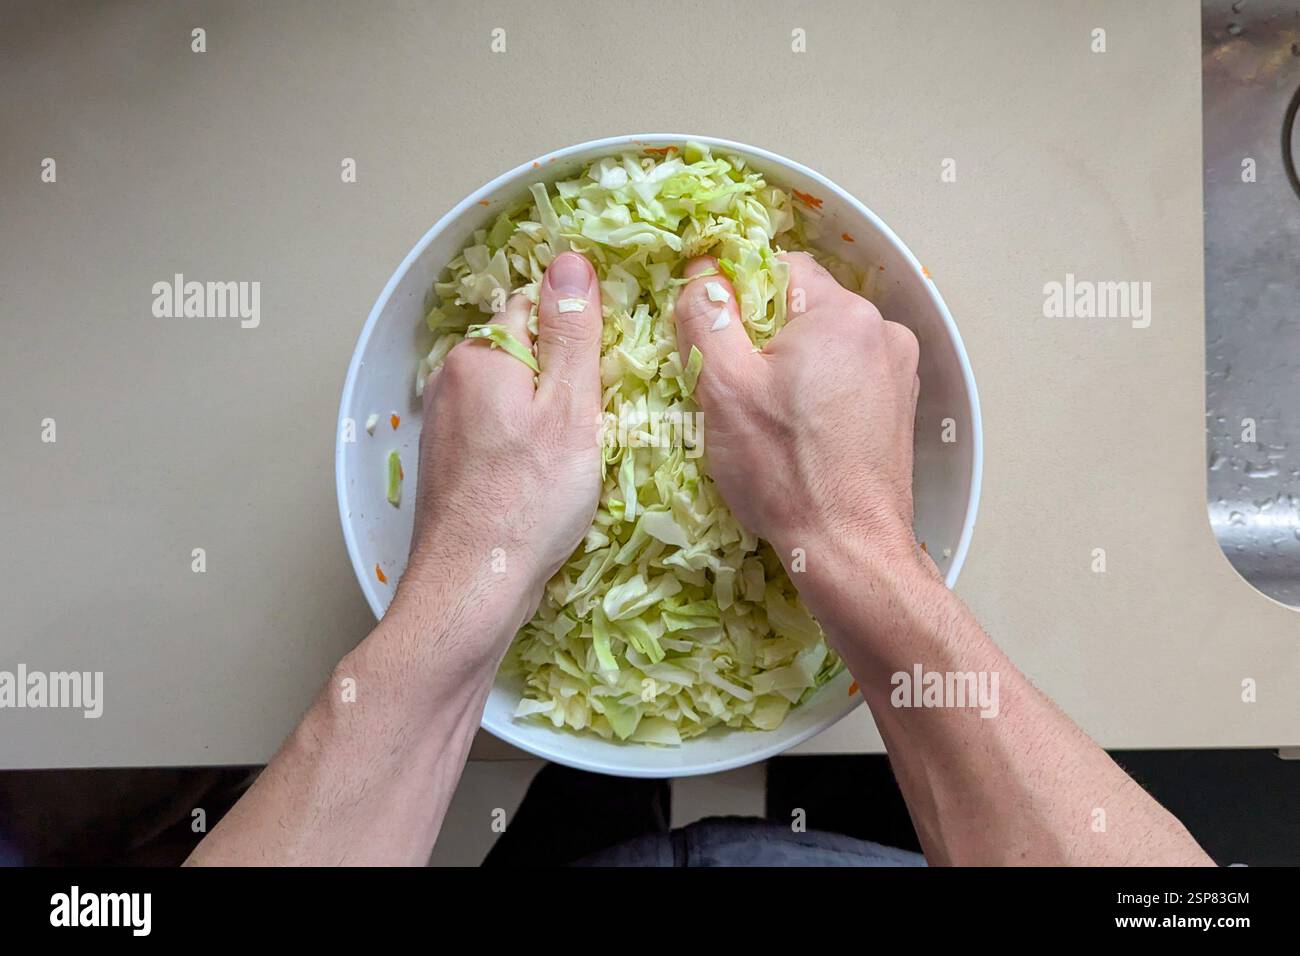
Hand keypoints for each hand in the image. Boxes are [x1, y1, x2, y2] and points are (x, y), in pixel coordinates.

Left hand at [399, 251, 604, 653]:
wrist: (472, 585)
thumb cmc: (529, 499)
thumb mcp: (571, 409)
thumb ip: (573, 333)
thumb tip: (571, 260)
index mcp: (481, 354)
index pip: (536, 308)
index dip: (576, 334)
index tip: (601, 375)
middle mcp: (451, 379)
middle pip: (521, 352)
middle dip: (558, 378)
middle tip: (591, 425)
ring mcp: (442, 424)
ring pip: (508, 397)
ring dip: (540, 416)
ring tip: (568, 460)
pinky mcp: (445, 464)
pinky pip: (493, 433)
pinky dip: (519, 446)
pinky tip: (539, 482)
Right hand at [673, 252, 925, 574]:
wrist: (848, 547)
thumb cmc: (785, 471)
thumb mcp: (725, 389)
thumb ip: (706, 318)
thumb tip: (701, 273)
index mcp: (842, 313)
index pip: (777, 266)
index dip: (737, 297)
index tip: (717, 343)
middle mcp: (882, 330)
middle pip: (801, 306)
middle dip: (763, 337)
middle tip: (737, 391)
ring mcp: (897, 370)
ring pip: (823, 344)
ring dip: (790, 367)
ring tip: (768, 420)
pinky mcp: (898, 406)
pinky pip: (846, 376)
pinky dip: (818, 392)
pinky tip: (799, 434)